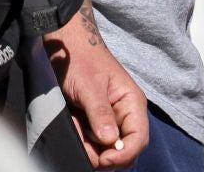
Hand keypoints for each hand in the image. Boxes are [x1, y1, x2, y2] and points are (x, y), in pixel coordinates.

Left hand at [45, 8, 148, 167]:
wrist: (64, 44)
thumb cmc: (81, 59)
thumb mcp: (89, 86)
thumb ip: (100, 113)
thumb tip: (111, 141)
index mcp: (132, 104)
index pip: (138, 140)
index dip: (123, 155)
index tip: (103, 159)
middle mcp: (124, 114)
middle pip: (124, 149)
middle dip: (106, 156)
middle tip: (85, 153)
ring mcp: (110, 118)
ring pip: (107, 148)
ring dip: (92, 149)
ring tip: (76, 133)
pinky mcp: (95, 120)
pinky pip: (93, 140)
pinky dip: (83, 140)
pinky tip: (74, 127)